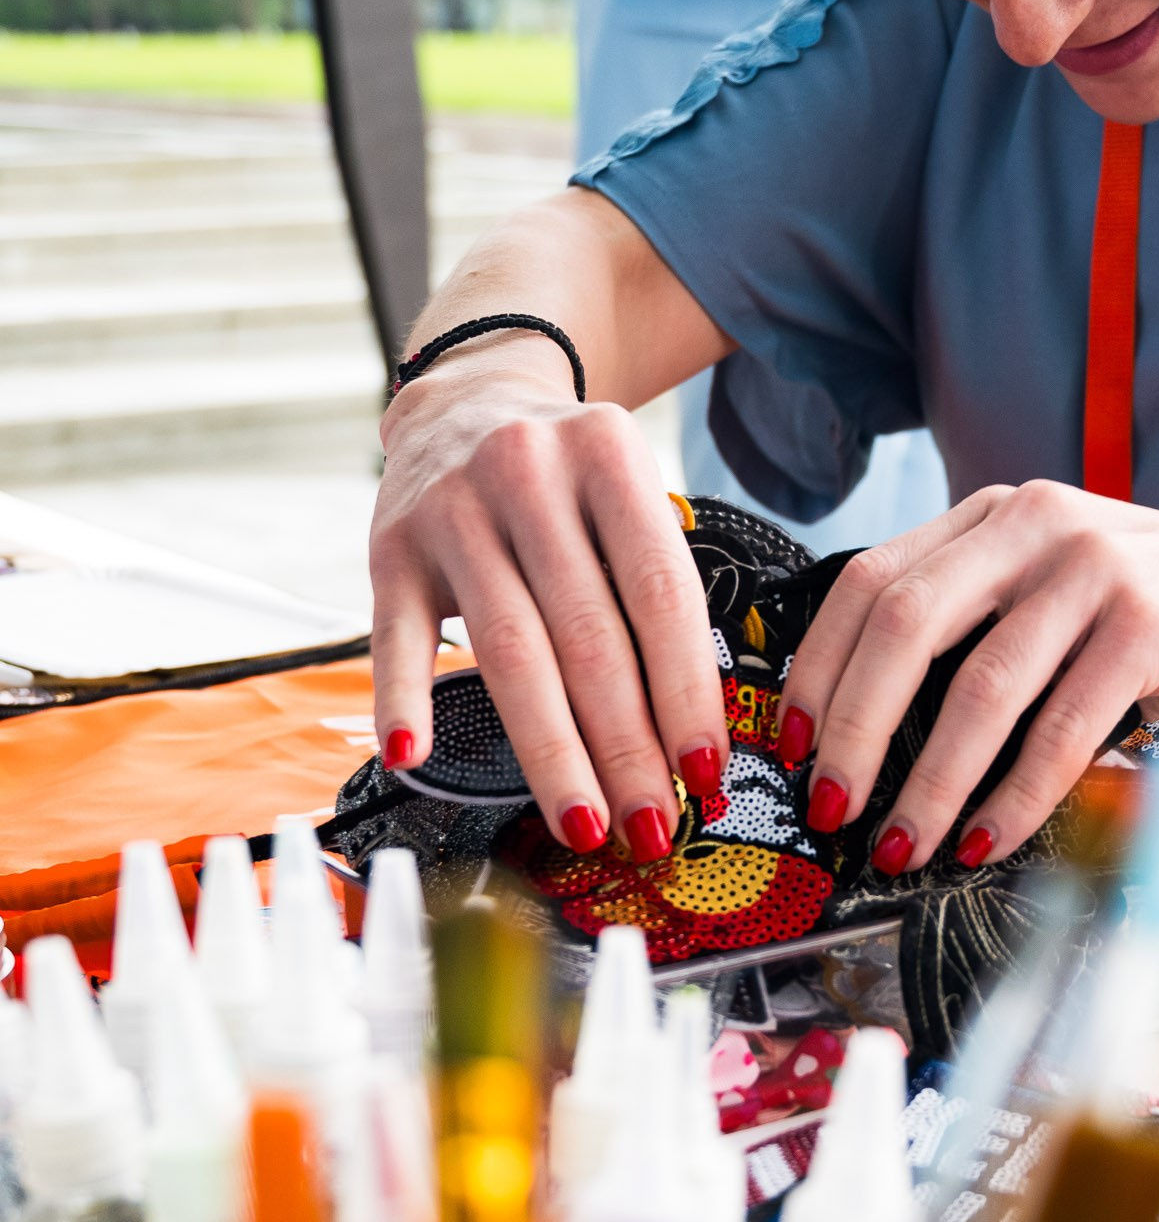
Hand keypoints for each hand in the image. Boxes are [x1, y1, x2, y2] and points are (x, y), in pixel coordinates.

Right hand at [370, 344, 728, 860]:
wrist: (468, 397)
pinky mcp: (390, 548)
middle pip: (587, 635)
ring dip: (550, 752)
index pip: (658, 592)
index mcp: (608, 455)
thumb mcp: (625, 491)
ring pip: (508, 652)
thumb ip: (652, 583)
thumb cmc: (568, 474)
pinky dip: (403, 699)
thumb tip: (691, 727)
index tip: (704, 768)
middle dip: (625, 745)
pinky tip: (415, 755)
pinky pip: (396, 636)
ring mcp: (453, 510)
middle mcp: (529, 473)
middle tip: (650, 824)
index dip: (685, 689)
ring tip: (583, 822)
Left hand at [777, 481, 1158, 873]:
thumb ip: (977, 614)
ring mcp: (1093, 569)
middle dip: (853, 731)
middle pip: (901, 626)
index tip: (794, 747)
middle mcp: (1033, 523)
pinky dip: (1015, 796)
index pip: (867, 581)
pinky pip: (1060, 727)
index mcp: (994, 512)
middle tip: (831, 809)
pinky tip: (989, 838)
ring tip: (903, 845)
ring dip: (928, 781)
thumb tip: (867, 718)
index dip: (819, 669)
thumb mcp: (1055, 580)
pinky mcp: (1149, 624)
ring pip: (978, 687)